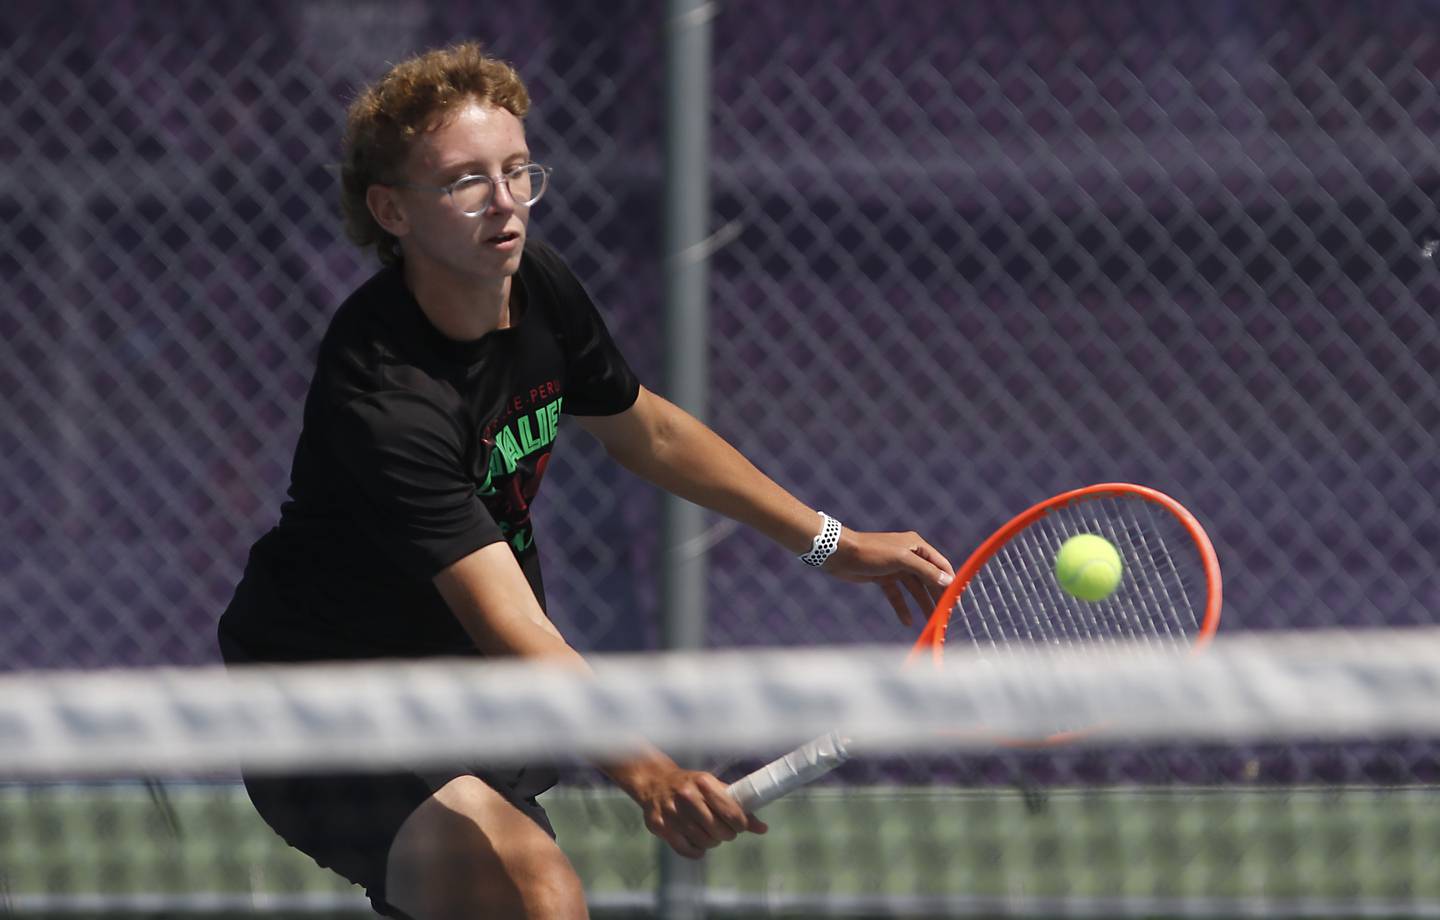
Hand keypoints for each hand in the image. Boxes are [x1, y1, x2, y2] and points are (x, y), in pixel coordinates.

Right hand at [625, 761, 767, 857]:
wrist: (654, 782)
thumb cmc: (691, 785)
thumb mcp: (714, 788)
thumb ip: (738, 807)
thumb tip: (762, 828)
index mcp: (703, 782)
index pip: (731, 811)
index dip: (740, 824)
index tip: (740, 825)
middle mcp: (686, 795)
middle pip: (717, 829)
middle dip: (726, 834)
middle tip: (725, 831)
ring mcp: (671, 811)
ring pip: (703, 841)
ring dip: (712, 842)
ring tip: (710, 834)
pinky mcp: (659, 825)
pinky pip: (686, 849)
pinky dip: (696, 851)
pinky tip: (698, 844)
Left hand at [822, 529, 955, 625]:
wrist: (839, 554)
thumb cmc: (871, 552)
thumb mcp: (901, 560)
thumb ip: (925, 571)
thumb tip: (948, 581)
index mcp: (916, 546)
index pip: (940, 564)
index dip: (949, 580)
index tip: (957, 598)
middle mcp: (908, 555)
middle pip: (928, 578)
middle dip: (936, 595)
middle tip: (946, 614)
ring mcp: (895, 566)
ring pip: (913, 588)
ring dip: (922, 604)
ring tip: (931, 621)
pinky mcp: (883, 577)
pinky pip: (897, 594)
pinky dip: (902, 607)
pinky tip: (907, 622)